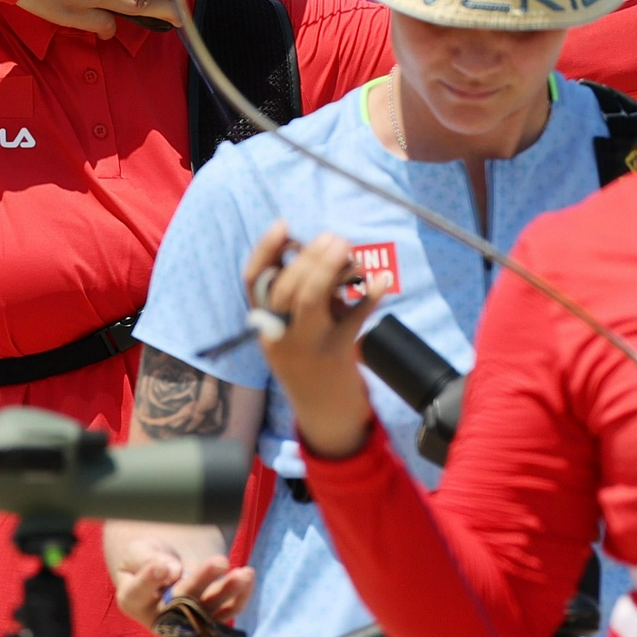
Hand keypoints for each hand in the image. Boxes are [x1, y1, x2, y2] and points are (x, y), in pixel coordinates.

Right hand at [108, 533, 253, 630]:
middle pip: (180, 601)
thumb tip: (172, 571)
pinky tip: (248, 579)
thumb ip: (146, 558)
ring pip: (208, 610)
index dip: (150, 579)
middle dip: (202, 580)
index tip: (165, 564)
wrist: (168, 565)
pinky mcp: (208, 619)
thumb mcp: (138, 550)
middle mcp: (160, 617)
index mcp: (133, 599)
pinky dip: (239, 598)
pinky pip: (226, 613)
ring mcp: (186, 621)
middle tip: (220, 561)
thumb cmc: (148, 556)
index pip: (138, 592)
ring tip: (243, 573)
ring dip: (227, 592)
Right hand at [243, 223, 380, 461]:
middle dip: (309, 256)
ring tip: (347, 249)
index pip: (254, 281)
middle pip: (286, 286)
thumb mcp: (290, 330)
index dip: (265, 250)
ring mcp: (307, 345)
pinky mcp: (336, 353)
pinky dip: (370, 296)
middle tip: (332, 237)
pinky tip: (383, 279)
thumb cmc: (308, 358)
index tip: (283, 224)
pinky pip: (353, 318)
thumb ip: (296, 295)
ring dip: (330, 268)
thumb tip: (320, 249)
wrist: (324, 412)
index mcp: (264, 325)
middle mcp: (280, 334)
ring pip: (311, 299)